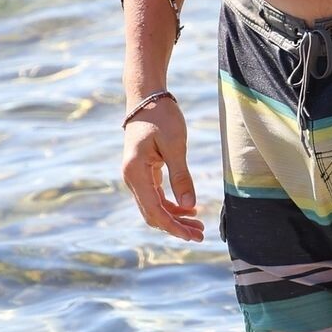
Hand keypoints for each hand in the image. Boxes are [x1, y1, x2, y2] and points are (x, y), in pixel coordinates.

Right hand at [121, 95, 204, 240]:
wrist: (146, 96)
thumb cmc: (161, 116)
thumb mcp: (175, 145)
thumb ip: (181, 176)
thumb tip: (190, 206)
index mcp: (135, 172)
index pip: (155, 210)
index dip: (174, 227)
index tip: (193, 235)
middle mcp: (131, 178)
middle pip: (152, 214)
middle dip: (176, 227)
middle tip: (200, 234)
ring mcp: (135, 176)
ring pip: (153, 207)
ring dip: (174, 218)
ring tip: (198, 224)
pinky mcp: (142, 172)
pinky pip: (155, 196)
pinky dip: (170, 206)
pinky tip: (188, 209)